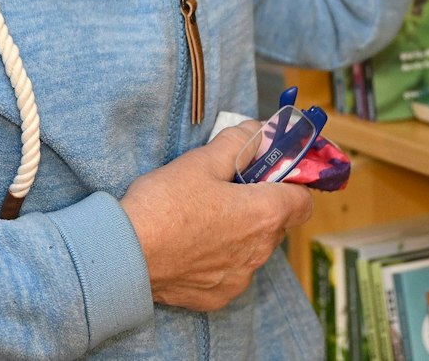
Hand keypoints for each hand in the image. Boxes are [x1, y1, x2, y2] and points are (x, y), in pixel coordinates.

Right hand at [119, 121, 313, 311]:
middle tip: (229, 189)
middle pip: (277, 223)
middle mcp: (260, 251)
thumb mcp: (201, 161)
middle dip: (260, 204)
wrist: (125, 255)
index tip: (272, 173)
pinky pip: (230, 272)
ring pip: (253, 249)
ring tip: (204, 217)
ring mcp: (239, 277)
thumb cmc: (164, 205)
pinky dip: (219, 258)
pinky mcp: (217, 296)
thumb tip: (259, 131)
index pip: (303, 200)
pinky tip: (192, 245)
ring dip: (240, 232)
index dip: (292, 183)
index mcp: (264, 215)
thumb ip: (238, 143)